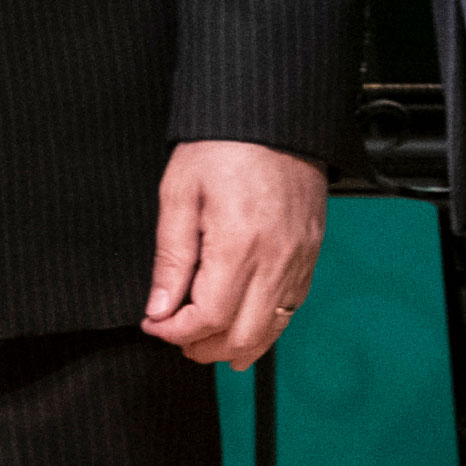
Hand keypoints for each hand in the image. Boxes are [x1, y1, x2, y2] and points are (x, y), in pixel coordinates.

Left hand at [142, 141, 329, 365]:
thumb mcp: (179, 194)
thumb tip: (160, 307)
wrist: (274, 117)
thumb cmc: (223, 146)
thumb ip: (171, 258)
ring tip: (207, 343)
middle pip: (242, 335)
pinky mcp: (311, 253)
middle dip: (204, 348)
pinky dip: (266, 325)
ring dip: (237, 346)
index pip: (208, 317)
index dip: (176, 331)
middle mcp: (276, 260)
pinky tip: (244, 325)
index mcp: (239, 245)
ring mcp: (299, 259)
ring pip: (272, 328)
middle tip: (177, 339)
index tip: (154, 324)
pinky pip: (291, 306)